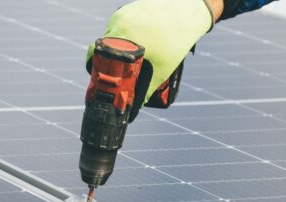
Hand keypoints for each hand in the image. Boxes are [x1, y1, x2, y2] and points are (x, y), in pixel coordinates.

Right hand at [87, 0, 214, 101]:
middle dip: (110, 63)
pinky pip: (118, 28)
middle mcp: (118, 24)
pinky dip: (124, 38)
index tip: (103, 81)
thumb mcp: (163, 69)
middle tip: (120, 73)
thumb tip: (136, 105)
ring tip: (135, 56)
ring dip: (118, 50)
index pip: (98, 58)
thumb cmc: (178, 39)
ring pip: (111, 38)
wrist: (187, 11)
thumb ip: (147, 89)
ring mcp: (121, 15)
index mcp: (124, 38)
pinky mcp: (126, 10)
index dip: (98, 72)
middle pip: (103, 49)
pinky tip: (139, 41)